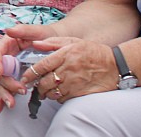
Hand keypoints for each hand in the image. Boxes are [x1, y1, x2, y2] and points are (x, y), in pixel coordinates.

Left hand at [0, 26, 117, 113]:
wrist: (116, 65)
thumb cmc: (93, 52)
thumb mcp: (72, 41)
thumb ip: (52, 42)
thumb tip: (35, 43)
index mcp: (64, 55)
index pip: (41, 66)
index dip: (30, 74)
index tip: (24, 78)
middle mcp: (68, 70)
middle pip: (45, 82)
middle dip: (37, 87)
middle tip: (35, 87)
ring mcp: (75, 83)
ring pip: (53, 92)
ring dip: (46, 93)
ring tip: (45, 92)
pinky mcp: (81, 93)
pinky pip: (64, 98)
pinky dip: (59, 98)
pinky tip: (59, 94)